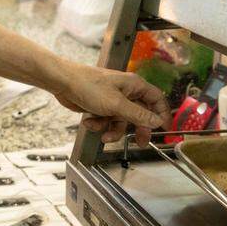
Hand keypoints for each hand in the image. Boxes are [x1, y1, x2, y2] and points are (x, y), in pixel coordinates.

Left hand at [52, 63, 168, 145]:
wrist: (63, 83)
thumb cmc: (88, 86)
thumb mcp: (116, 104)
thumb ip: (138, 115)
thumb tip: (157, 121)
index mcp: (134, 86)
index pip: (157, 99)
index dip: (162, 114)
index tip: (163, 129)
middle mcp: (126, 92)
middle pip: (140, 114)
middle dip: (137, 129)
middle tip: (139, 142)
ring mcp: (113, 100)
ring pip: (121, 121)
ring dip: (113, 131)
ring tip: (104, 136)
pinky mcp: (101, 106)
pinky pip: (107, 121)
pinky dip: (99, 125)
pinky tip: (89, 122)